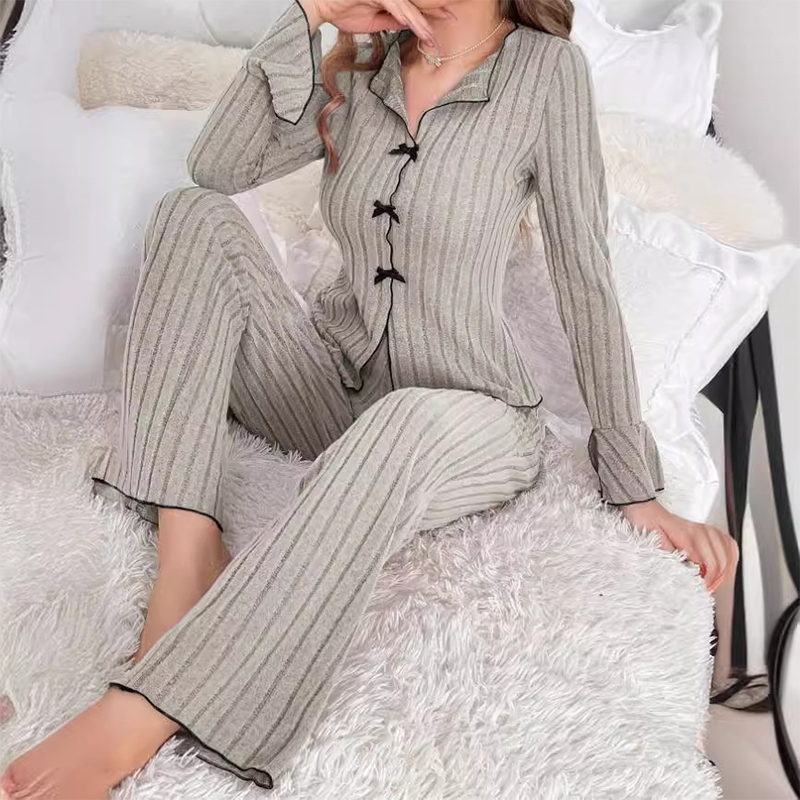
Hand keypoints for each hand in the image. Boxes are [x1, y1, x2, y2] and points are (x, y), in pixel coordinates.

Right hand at [301, 0, 442, 46]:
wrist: (320, 6)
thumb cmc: (341, 10)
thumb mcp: (373, 21)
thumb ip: (392, 21)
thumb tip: (408, 26)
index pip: (412, 4)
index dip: (430, 11)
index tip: (446, 18)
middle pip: (414, 1)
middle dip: (433, 10)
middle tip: (451, 17)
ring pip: (406, 4)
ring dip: (419, 21)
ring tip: (430, 36)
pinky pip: (394, 3)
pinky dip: (405, 15)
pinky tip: (414, 26)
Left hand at [621, 500, 738, 592]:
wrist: (646, 508)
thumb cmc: (648, 523)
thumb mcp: (654, 542)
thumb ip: (669, 556)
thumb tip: (682, 572)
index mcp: (688, 536)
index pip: (708, 563)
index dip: (707, 580)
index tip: (701, 588)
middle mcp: (700, 531)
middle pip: (720, 560)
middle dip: (717, 578)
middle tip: (707, 588)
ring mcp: (705, 529)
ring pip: (728, 551)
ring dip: (726, 569)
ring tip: (717, 580)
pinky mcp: (707, 529)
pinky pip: (727, 541)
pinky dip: (731, 555)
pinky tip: (726, 564)